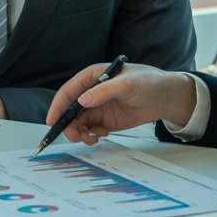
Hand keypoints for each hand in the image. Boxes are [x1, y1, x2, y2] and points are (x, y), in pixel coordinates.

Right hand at [45, 64, 196, 144]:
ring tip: (91, 139)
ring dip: (80, 133)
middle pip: (71, 110)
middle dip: (69, 124)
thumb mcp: (126, 84)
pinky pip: (91, 130)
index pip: (69, 91)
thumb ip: (103, 91)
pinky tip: (101, 136)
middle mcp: (92, 92)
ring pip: (79, 122)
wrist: (165, 97)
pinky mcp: (106, 119)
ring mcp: (98, 107)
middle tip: (75, 137)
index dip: (58, 106)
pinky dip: (92, 136)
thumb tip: (82, 101)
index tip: (51, 121)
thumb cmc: (148, 82)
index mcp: (92, 77)